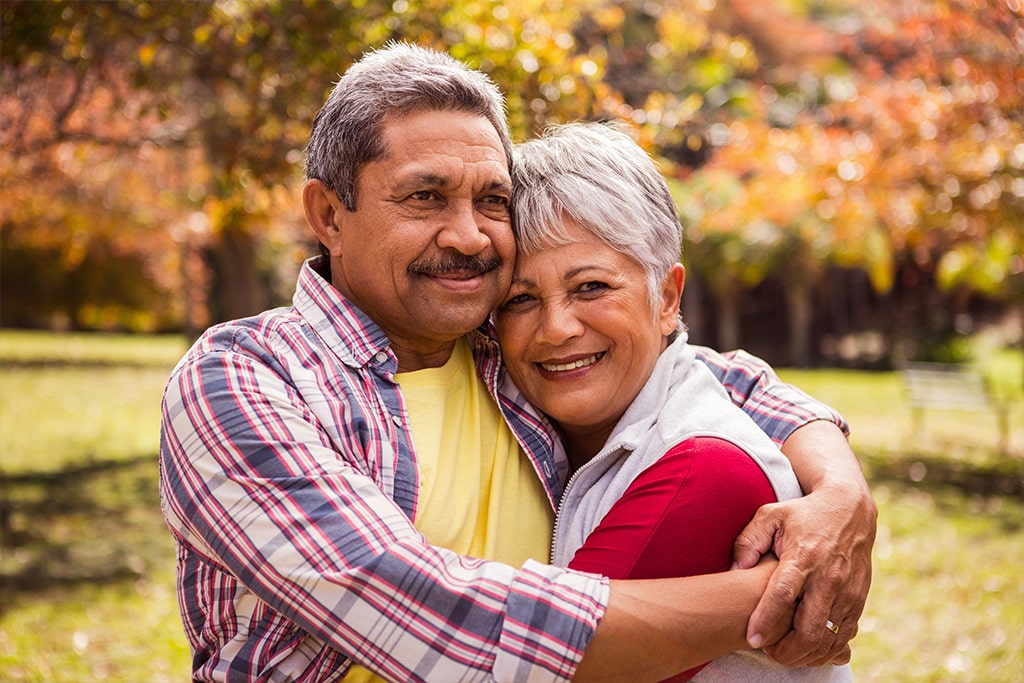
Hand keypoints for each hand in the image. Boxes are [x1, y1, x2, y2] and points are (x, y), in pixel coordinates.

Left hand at [733, 481, 875, 665]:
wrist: (850, 508)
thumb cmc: (803, 513)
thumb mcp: (770, 515)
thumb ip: (748, 541)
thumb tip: (734, 571)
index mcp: (803, 556)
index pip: (783, 595)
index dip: (766, 621)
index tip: (752, 640)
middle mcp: (828, 578)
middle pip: (810, 629)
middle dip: (787, 651)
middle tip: (768, 652)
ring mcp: (847, 592)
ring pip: (828, 640)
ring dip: (806, 655)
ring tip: (784, 653)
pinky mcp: (859, 600)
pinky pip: (844, 636)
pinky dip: (826, 650)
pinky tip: (807, 650)